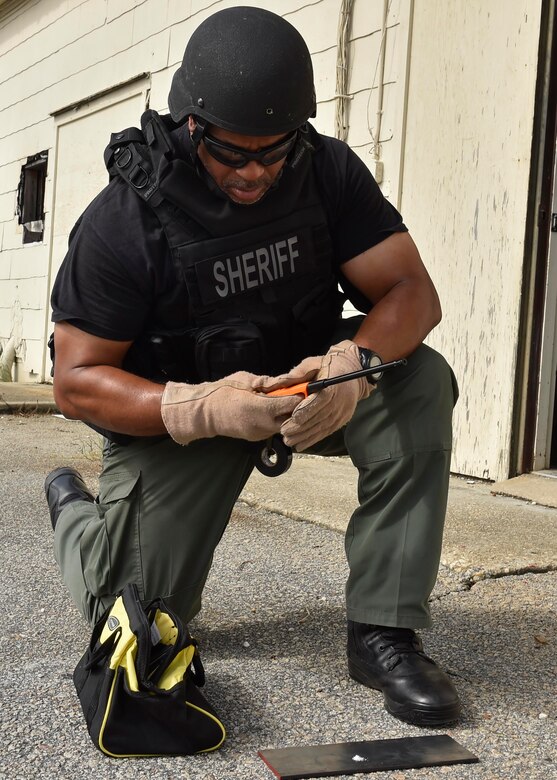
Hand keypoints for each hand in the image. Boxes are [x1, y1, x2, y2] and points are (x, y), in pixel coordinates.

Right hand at [161, 371, 299, 444]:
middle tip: (296, 397)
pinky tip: (272, 411)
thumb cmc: (223, 392)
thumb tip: (285, 381)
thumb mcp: (246, 380)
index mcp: (261, 408)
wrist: (204, 413)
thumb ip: (267, 382)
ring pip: (283, 426)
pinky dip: (276, 420)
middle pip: (291, 419)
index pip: (291, 405)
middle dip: (296, 409)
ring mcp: (259, 433)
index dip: (299, 396)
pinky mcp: (256, 438)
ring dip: (286, 416)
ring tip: (283, 403)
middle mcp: (263, 424)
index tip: (303, 389)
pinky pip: (272, 429)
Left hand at [280, 340, 373, 450]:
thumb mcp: (312, 364)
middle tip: (285, 432)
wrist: (353, 370)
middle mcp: (340, 400)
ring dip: (305, 436)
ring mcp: (342, 411)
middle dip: (301, 427)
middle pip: (320, 417)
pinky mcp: (342, 419)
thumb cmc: (329, 365)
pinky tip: (301, 444)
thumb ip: (295, 375)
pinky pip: (327, 431)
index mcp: (333, 384)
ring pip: (322, 427)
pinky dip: (314, 439)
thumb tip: (278, 383)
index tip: (294, 417)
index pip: (321, 399)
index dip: (307, 410)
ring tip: (289, 441)